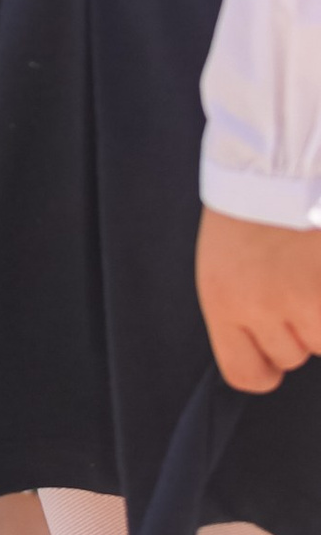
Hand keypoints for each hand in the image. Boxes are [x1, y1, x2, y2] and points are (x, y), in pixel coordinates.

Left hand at [197, 207, 320, 393]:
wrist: (278, 160)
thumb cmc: (251, 205)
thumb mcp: (225, 263)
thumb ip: (242, 311)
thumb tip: (265, 355)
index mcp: (224, 299)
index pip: (247, 374)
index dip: (266, 366)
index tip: (273, 352)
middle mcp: (263, 304)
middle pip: (294, 354)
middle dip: (299, 325)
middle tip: (295, 278)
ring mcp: (307, 296)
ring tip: (310, 267)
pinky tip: (319, 261)